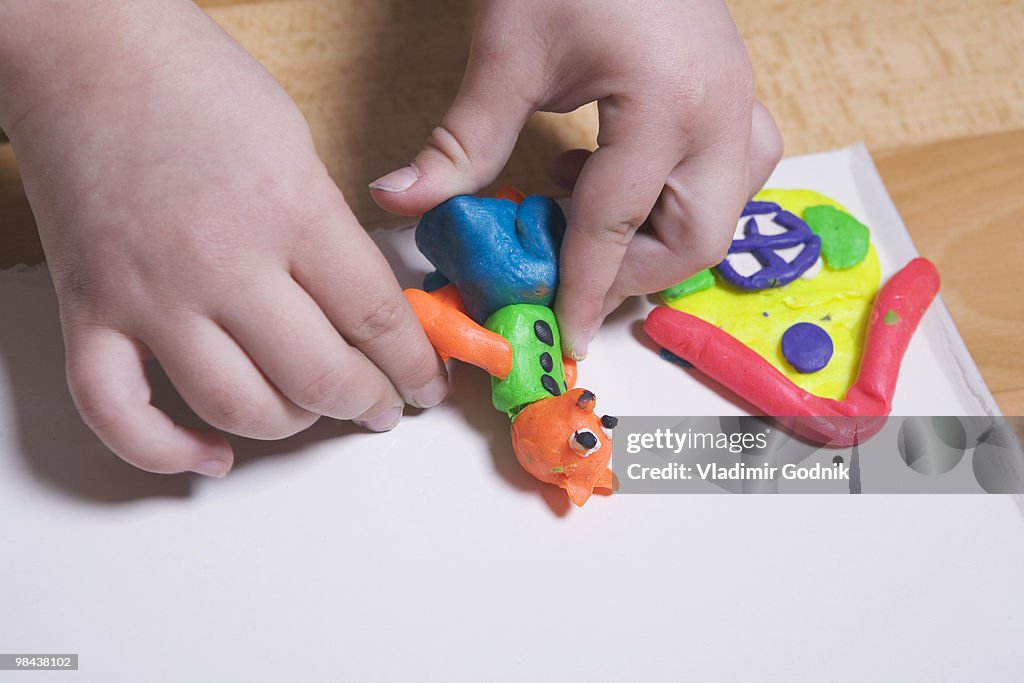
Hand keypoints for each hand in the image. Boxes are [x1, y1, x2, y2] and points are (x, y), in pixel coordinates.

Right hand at [0, 0, 446, 475]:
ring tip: (311, 413)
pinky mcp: (90, 312)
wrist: (86, 52)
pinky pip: (120, 414)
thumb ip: (331, 234)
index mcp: (291, 210)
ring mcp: (150, 294)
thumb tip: (364, 310)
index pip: (377, 319)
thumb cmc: (196, 84)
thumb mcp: (299, 147)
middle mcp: (223, 263)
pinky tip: (210, 455)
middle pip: (319, 376)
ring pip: (237, 407)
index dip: (415, 365)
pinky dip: (166, 451)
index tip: (426, 385)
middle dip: (367, 403)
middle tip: (381, 405)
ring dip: (290, 426)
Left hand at [369, 0, 781, 358]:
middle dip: (630, 274)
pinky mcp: (737, 94)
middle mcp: (720, 116)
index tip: (564, 339)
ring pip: (723, 215)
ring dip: (660, 240)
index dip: (583, 290)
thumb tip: (397, 200)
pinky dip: (689, 200)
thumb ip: (459, 141)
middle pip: (693, 240)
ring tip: (592, 217)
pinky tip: (631, 179)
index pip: (615, 226)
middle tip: (570, 272)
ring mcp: (739, 103)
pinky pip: (740, 174)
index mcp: (665, 107)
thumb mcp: (507, 54)